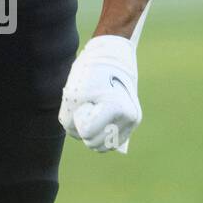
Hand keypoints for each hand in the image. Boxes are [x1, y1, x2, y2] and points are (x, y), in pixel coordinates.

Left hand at [59, 34, 141, 153]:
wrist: (112, 56)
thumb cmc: (90, 73)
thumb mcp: (71, 95)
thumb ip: (69, 122)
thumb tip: (83, 136)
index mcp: (117, 109)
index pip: (85, 133)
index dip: (79, 117)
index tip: (86, 100)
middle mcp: (130, 118)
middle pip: (93, 144)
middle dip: (84, 127)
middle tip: (90, 104)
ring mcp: (133, 122)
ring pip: (103, 146)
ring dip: (92, 132)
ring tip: (95, 111)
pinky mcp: (132, 122)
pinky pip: (111, 142)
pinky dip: (101, 133)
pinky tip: (100, 118)